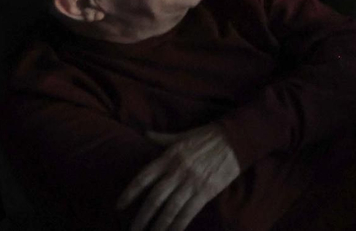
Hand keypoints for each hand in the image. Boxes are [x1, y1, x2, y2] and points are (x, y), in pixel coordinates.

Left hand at [117, 124, 241, 230]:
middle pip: (154, 198)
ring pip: (170, 209)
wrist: (236, 138)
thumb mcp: (183, 134)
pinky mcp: (207, 191)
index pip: (144, 177)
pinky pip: (189, 212)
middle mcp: (178, 170)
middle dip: (142, 217)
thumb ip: (163, 138)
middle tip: (132, 230)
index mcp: (170, 156)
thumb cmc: (208, 136)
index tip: (119, 206)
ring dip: (158, 226)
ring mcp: (192, 182)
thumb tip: (146, 133)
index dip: (129, 193)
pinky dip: (178, 225)